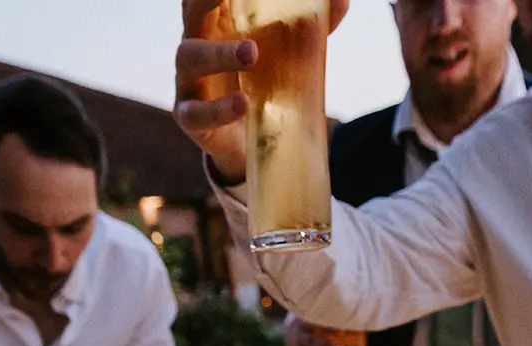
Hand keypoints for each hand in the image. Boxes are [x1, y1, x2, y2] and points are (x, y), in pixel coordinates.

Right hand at [175, 0, 349, 184]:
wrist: (250, 144)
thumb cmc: (265, 83)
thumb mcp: (287, 54)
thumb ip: (311, 25)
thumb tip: (342, 1)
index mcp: (218, 22)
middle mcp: (198, 44)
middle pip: (192, 12)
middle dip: (206, 0)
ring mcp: (189, 81)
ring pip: (189, 57)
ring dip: (219, 53)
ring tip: (252, 54)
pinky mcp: (191, 118)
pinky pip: (196, 112)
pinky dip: (218, 108)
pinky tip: (243, 103)